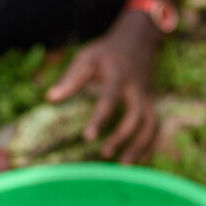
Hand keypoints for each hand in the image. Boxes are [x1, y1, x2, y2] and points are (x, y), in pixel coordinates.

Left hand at [46, 15, 160, 161]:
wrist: (138, 40)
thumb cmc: (106, 52)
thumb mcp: (86, 57)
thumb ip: (70, 79)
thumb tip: (50, 98)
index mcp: (118, 76)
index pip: (110, 99)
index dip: (99, 119)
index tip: (87, 137)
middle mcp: (136, 89)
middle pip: (135, 116)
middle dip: (122, 136)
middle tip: (104, 154)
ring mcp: (147, 97)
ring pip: (150, 124)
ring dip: (139, 146)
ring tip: (123, 165)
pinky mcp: (151, 104)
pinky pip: (155, 127)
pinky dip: (149, 145)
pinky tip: (137, 160)